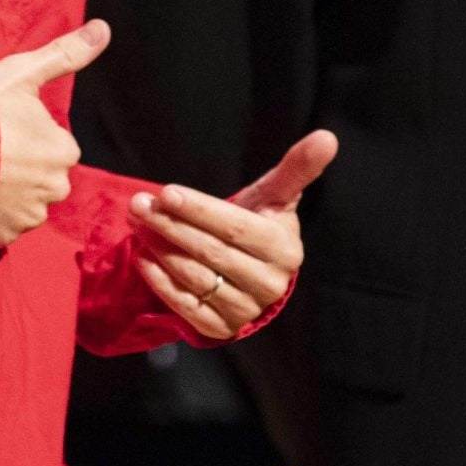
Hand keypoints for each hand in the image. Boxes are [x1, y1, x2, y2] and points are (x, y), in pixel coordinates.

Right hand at [0, 19, 108, 246]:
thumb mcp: (22, 74)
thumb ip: (66, 54)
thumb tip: (103, 28)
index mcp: (63, 151)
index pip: (56, 147)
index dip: (29, 137)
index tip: (3, 130)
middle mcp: (54, 189)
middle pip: (44, 178)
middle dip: (22, 169)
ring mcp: (27, 217)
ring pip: (25, 205)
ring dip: (7, 195)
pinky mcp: (0, 238)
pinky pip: (1, 228)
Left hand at [129, 128, 337, 339]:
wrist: (254, 273)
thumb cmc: (261, 223)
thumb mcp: (277, 195)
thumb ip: (297, 167)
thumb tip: (327, 136)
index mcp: (283, 248)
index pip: (235, 227)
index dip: (199, 210)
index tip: (166, 192)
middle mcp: (268, 283)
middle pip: (211, 251)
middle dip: (171, 225)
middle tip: (139, 204)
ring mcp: (245, 310)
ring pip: (195, 278)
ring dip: (160, 250)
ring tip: (137, 225)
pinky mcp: (221, 329)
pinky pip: (185, 306)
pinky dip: (160, 282)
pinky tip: (143, 257)